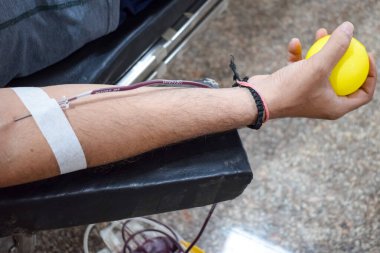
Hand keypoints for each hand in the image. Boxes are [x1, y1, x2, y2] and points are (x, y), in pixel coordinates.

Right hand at [250, 22, 376, 119]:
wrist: (258, 99)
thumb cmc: (290, 89)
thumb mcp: (318, 66)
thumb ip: (336, 46)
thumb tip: (350, 28)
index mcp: (335, 107)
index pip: (364, 93)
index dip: (370, 73)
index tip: (366, 53)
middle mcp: (323, 103)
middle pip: (344, 78)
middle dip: (344, 56)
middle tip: (347, 41)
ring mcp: (308, 95)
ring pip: (321, 70)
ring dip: (321, 50)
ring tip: (320, 32)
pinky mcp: (293, 87)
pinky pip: (302, 69)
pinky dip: (299, 56)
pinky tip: (294, 44)